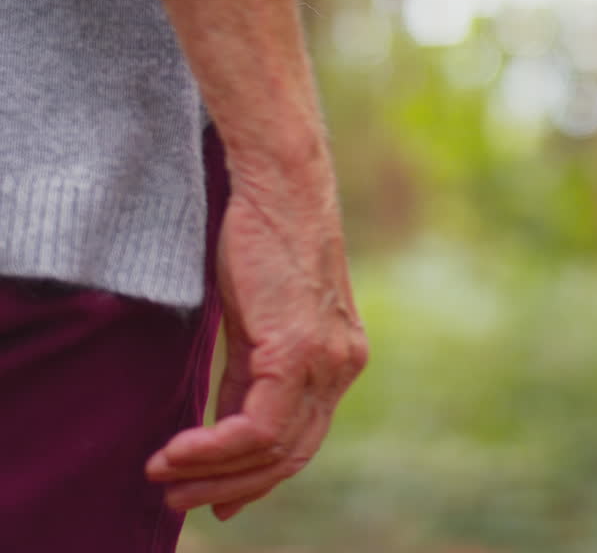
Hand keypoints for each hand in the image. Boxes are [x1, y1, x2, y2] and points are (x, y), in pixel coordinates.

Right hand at [144, 163, 367, 519]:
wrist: (279, 186)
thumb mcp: (254, 323)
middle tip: (180, 498)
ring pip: (276, 448)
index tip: (213, 496)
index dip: (256, 476)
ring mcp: (327, 361)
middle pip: (293, 454)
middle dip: (233, 484)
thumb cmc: (260, 243)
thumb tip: (226, 430)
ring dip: (213, 471)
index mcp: (338, 360)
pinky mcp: (300, 351)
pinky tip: (178, 449)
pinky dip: (216, 448)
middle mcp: (342, 366)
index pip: (301, 439)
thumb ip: (248, 376)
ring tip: (165, 477)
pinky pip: (261, 426)